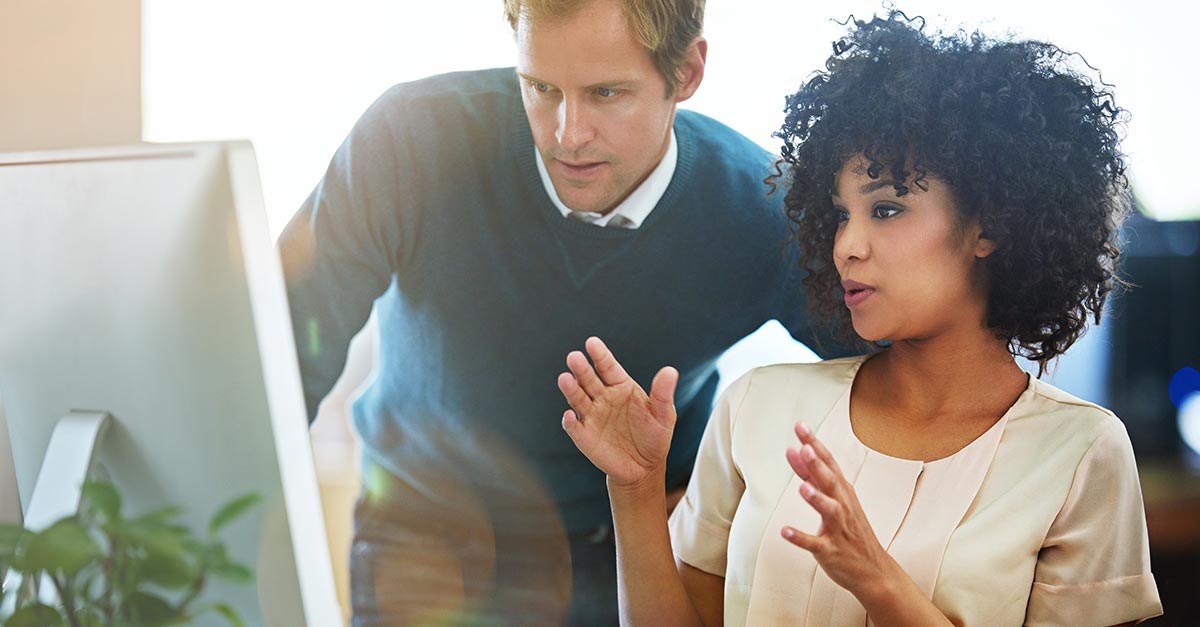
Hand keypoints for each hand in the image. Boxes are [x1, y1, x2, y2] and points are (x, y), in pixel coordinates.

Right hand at [557, 337, 678, 488]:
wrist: (644, 468)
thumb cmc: (654, 436)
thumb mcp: (663, 415)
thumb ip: (662, 393)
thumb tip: (670, 371)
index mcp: (621, 386)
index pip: (608, 366)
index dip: (599, 355)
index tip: (591, 343)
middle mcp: (602, 397)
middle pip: (589, 379)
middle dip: (581, 368)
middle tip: (574, 357)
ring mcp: (591, 415)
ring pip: (577, 398)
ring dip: (570, 389)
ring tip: (565, 379)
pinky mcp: (584, 436)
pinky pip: (574, 427)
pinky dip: (570, 422)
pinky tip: (570, 416)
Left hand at [780, 422, 896, 598]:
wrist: (874, 570)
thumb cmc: (850, 530)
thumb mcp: (833, 498)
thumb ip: (810, 475)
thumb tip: (793, 450)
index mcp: (843, 492)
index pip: (829, 463)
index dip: (815, 444)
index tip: (801, 426)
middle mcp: (843, 507)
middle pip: (831, 482)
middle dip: (818, 465)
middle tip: (804, 447)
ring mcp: (838, 529)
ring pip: (829, 511)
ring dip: (816, 499)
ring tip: (802, 487)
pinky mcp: (831, 551)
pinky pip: (814, 544)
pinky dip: (800, 537)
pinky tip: (784, 531)